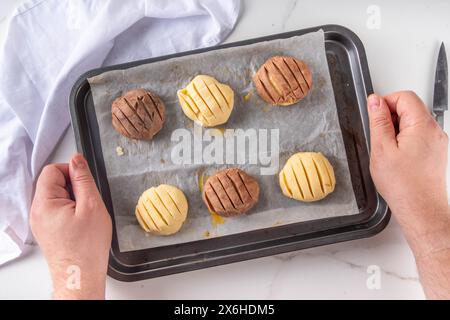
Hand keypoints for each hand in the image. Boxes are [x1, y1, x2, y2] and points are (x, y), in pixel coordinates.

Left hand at [30, 154, 111, 299]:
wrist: (81, 274)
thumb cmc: (87, 247)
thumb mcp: (92, 206)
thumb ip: (83, 179)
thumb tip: (77, 159)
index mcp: (44, 204)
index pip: (52, 170)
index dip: (72, 171)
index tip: (85, 183)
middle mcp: (37, 211)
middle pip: (53, 182)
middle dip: (74, 187)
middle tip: (88, 203)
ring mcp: (40, 221)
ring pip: (57, 196)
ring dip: (74, 199)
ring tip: (85, 215)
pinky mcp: (47, 229)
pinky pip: (57, 209)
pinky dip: (71, 210)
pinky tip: (81, 222)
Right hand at [367, 91, 449, 298]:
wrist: (420, 209)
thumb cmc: (403, 185)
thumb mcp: (381, 149)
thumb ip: (378, 121)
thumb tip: (375, 102)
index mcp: (422, 126)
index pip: (405, 97)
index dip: (386, 102)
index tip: (375, 115)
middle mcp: (435, 131)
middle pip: (411, 108)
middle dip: (392, 117)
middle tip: (380, 136)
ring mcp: (438, 142)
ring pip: (415, 123)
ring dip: (398, 130)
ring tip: (388, 150)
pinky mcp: (436, 152)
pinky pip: (419, 136)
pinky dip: (406, 140)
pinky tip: (397, 157)